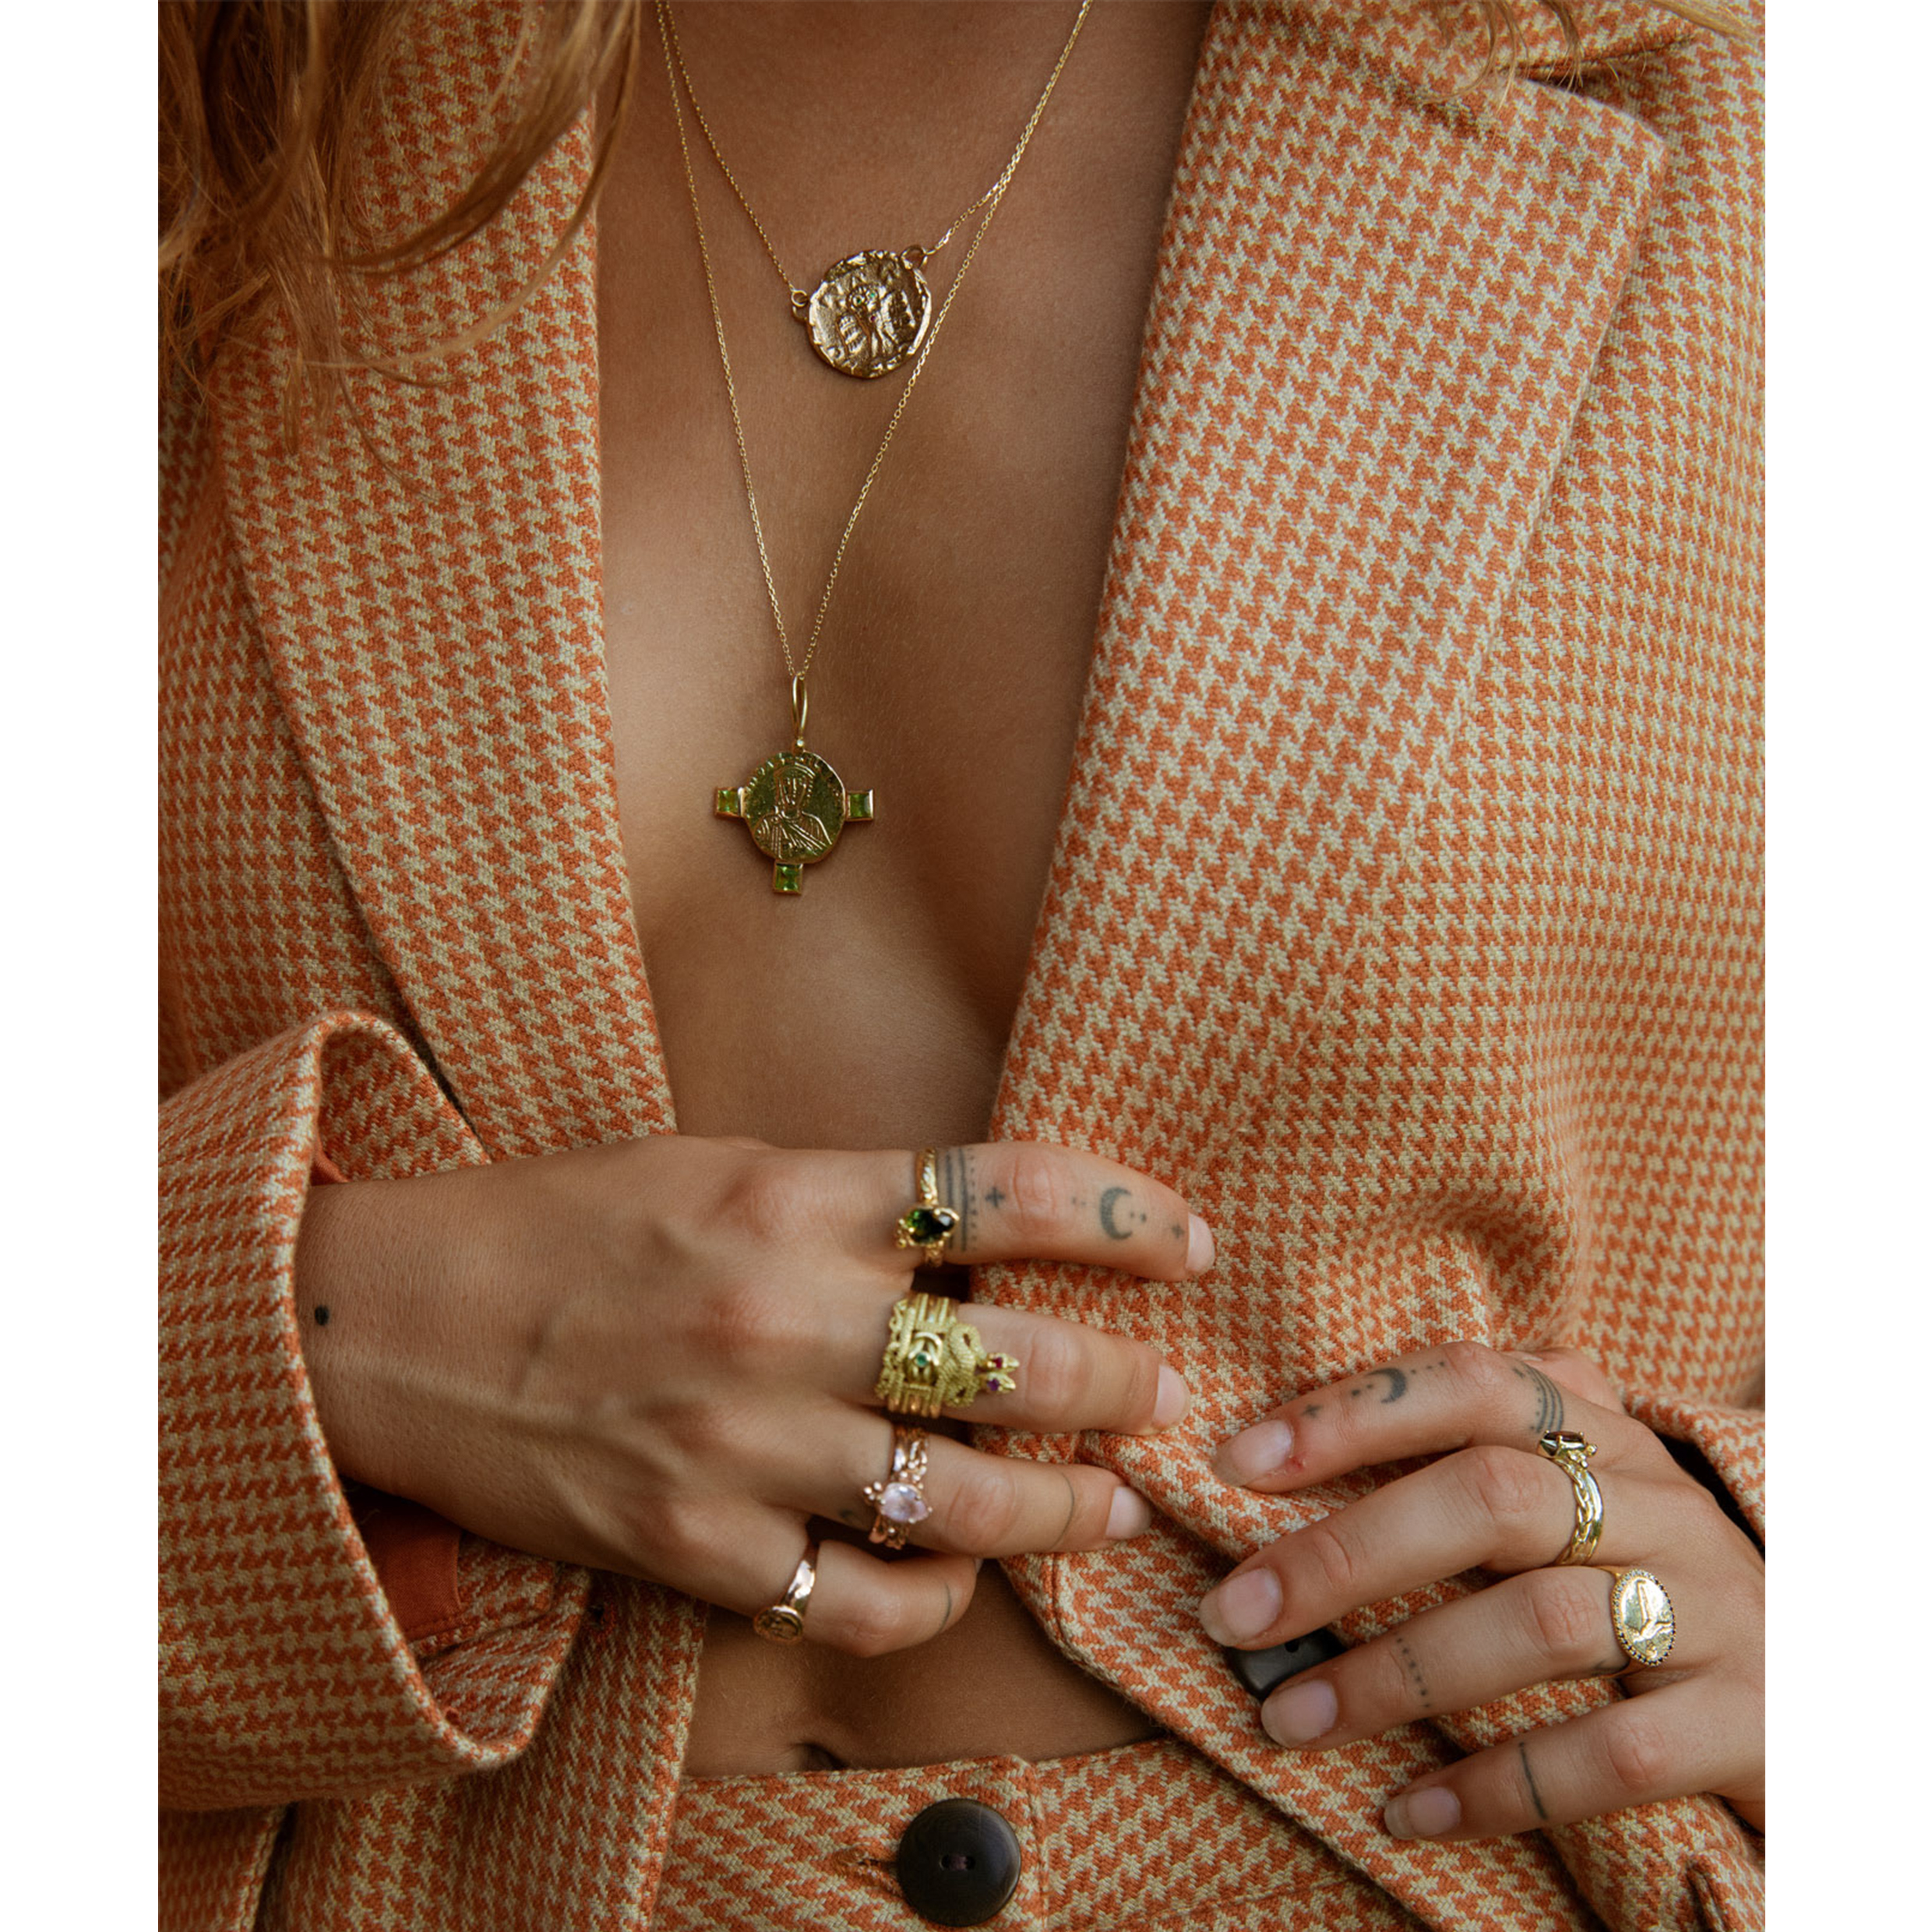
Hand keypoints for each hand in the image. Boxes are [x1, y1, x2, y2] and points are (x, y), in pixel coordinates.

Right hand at [297, 1136, 1207, 1653]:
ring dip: (1065, 1507)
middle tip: (1157, 1391)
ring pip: (965, 1500)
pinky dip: (935, 1595)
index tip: (1184, 1238)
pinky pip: (862, 1599)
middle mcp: (778, 1319)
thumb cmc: (562, 1224)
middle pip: (1018, 1362)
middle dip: (1120, 1381)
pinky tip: (961, 1572)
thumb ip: (852, 1203)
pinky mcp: (696, 1549)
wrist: (388, 1321)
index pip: (1005, 1191)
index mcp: (788, 1195)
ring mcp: (739, 1446)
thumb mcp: (716, 1165)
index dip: (1123, 1213)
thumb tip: (994, 1248)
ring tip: (1109, 1503)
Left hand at [1197, 1343, 1763, 1837]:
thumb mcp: (1574, 1495)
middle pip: (1488, 1497)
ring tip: (1288, 1717)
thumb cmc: (1644, 1576)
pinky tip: (1408, 1809)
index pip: (1469, 1381)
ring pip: (1539, 1622)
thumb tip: (1272, 1462)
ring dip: (1394, 1675)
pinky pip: (1610, 1753)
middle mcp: (1659, 1501)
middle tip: (1233, 1612)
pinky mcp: (1748, 1720)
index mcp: (1601, 1430)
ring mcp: (1710, 1605)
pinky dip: (1497, 1783)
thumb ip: (1461, 1459)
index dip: (1351, 1412)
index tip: (1237, 1463)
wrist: (1829, 1684)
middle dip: (1345, 1553)